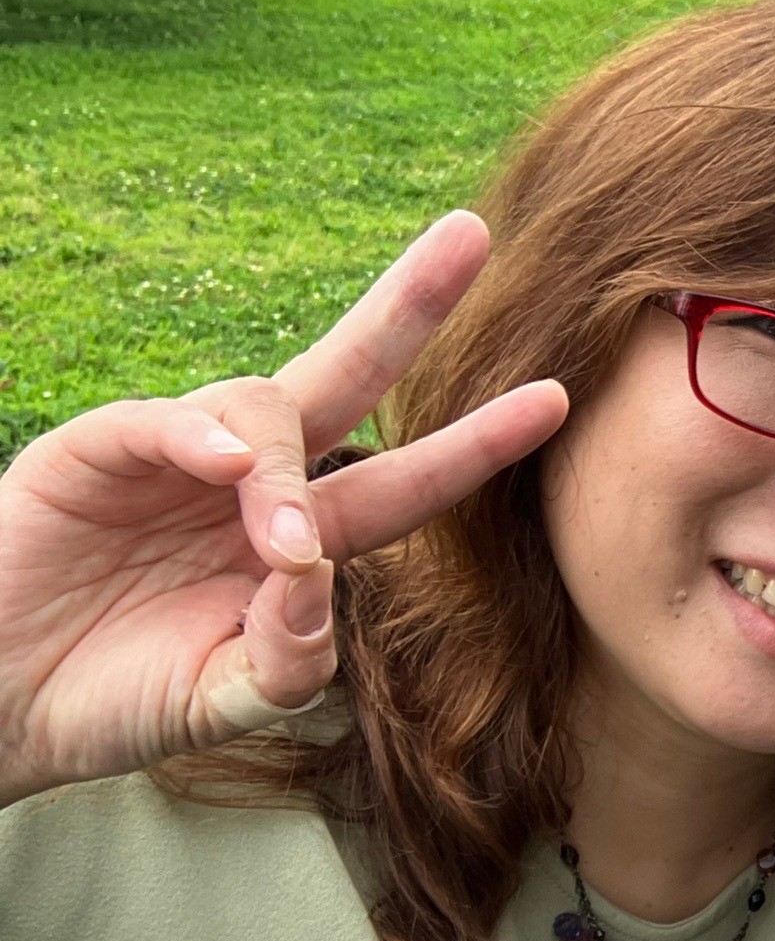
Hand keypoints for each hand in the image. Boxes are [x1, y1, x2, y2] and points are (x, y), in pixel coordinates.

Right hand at [0, 212, 568, 808]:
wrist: (0, 703)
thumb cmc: (117, 697)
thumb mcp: (225, 701)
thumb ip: (289, 663)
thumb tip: (312, 583)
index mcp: (301, 541)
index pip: (405, 480)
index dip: (474, 443)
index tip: (553, 399)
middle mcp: (252, 483)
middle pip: (347, 376)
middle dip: (411, 308)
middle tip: (473, 237)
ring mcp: (176, 458)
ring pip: (263, 412)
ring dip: (288, 476)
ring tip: (279, 548)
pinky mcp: (96, 450)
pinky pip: (160, 420)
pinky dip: (199, 438)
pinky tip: (227, 468)